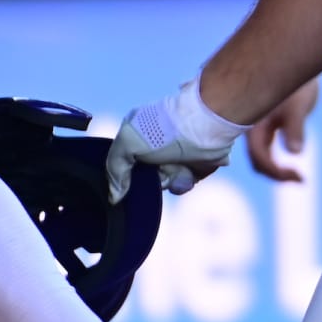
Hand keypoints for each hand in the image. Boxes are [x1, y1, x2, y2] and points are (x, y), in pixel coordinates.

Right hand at [106, 78, 248, 203]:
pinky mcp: (193, 166)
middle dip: (150, 179)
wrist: (206, 126)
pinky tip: (186, 173)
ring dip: (169, 180)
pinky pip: (182, 185)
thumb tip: (115, 196)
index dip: (124, 175)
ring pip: (163, 183)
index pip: (123, 162)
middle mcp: (156, 145)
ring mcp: (175, 156)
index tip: (128, 182)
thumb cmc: (164, 129)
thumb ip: (115, 167)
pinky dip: (183, 183)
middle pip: (144, 176)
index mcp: (138, 133)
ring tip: (177, 167)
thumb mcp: (128, 141)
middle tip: (157, 169)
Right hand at [246, 78, 318, 181]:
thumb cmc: (297, 82)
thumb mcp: (298, 104)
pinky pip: (266, 146)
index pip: (258, 156)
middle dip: (276, 174)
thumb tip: (295, 152)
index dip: (276, 171)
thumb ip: (295, 127)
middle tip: (300, 179)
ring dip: (276, 168)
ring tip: (299, 177)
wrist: (294, 58)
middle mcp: (250, 125)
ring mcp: (256, 124)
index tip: (299, 177)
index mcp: (253, 122)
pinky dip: (277, 157)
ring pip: (260, 154)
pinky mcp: (265, 121)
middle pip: (257, 159)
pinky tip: (294, 157)